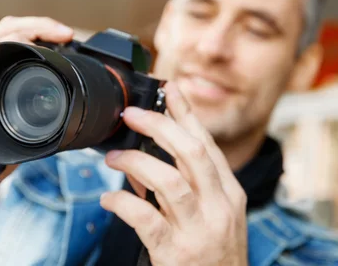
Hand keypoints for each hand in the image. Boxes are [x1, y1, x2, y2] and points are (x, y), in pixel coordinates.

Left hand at [0, 16, 73, 214]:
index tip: (65, 35)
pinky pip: (6, 53)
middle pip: (7, 29)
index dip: (40, 29)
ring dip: (34, 33)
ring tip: (60, 39)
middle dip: (39, 25)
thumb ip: (14, 107)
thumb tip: (41, 87)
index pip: (6, 36)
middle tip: (67, 33)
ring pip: (6, 37)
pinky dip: (28, 47)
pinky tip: (45, 54)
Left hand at [100, 82, 248, 265]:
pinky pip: (145, 218)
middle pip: (191, 152)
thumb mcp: (214, 216)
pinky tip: (108, 198)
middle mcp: (218, 207)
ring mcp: (199, 230)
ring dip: (136, 162)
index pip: (207, 143)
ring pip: (168, 181)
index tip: (169, 88)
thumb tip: (144, 158)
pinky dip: (122, 202)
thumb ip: (187, 185)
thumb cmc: (216, 255)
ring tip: (113, 157)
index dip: (186, 113)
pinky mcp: (175, 252)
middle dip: (159, 126)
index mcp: (229, 193)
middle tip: (131, 114)